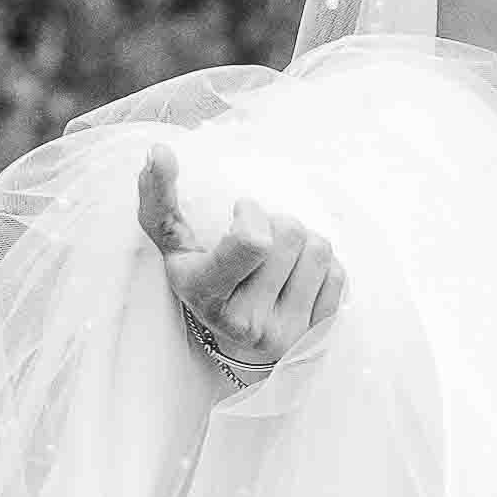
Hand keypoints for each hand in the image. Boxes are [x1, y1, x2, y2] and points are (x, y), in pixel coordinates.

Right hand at [135, 142, 341, 383]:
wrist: (236, 344)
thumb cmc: (205, 279)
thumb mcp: (176, 245)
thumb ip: (158, 199)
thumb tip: (158, 151)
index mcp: (204, 293)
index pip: (253, 240)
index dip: (252, 212)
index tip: (242, 211)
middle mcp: (244, 323)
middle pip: (290, 232)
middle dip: (278, 221)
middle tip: (262, 238)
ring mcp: (283, 334)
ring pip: (319, 248)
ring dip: (304, 240)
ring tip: (281, 255)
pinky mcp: (316, 336)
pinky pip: (338, 273)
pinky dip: (321, 265)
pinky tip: (298, 276)